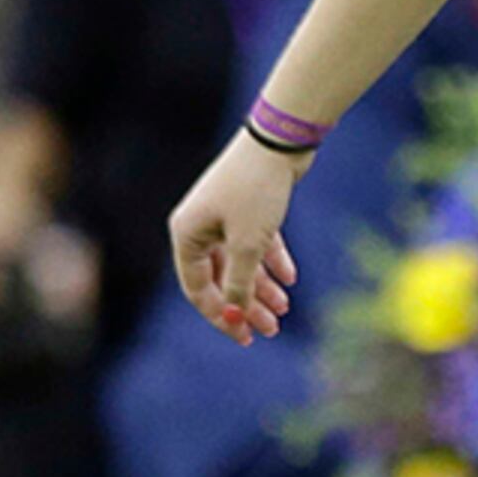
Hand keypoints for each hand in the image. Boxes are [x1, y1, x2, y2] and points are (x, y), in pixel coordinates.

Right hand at [168, 131, 308, 344]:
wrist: (280, 140)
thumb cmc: (256, 190)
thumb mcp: (247, 243)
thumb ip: (239, 283)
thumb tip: (234, 316)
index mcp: (187, 234)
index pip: (196, 286)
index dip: (219, 314)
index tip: (243, 336)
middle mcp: (201, 226)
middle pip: (221, 277)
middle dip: (245, 304)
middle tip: (270, 329)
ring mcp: (226, 216)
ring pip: (242, 262)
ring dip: (262, 287)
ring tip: (285, 309)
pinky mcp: (251, 207)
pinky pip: (259, 243)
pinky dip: (273, 260)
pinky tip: (290, 278)